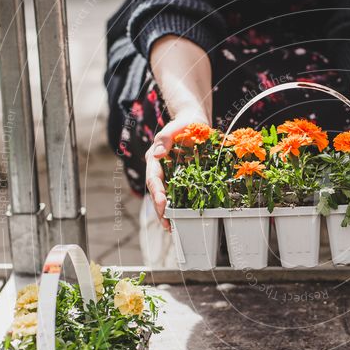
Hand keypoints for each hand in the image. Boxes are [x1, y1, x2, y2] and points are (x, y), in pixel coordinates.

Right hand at [145, 110, 209, 229]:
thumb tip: (157, 154)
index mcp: (155, 159)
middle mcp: (160, 169)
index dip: (157, 192)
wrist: (195, 121)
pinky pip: (178, 195)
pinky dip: (179, 207)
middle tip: (167, 224)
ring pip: (165, 197)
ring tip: (171, 227)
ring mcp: (170, 175)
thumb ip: (165, 138)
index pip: (154, 179)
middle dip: (160, 209)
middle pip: (157, 193)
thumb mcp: (175, 127)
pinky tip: (182, 219)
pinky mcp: (181, 178)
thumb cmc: (185, 123)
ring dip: (167, 213)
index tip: (162, 203)